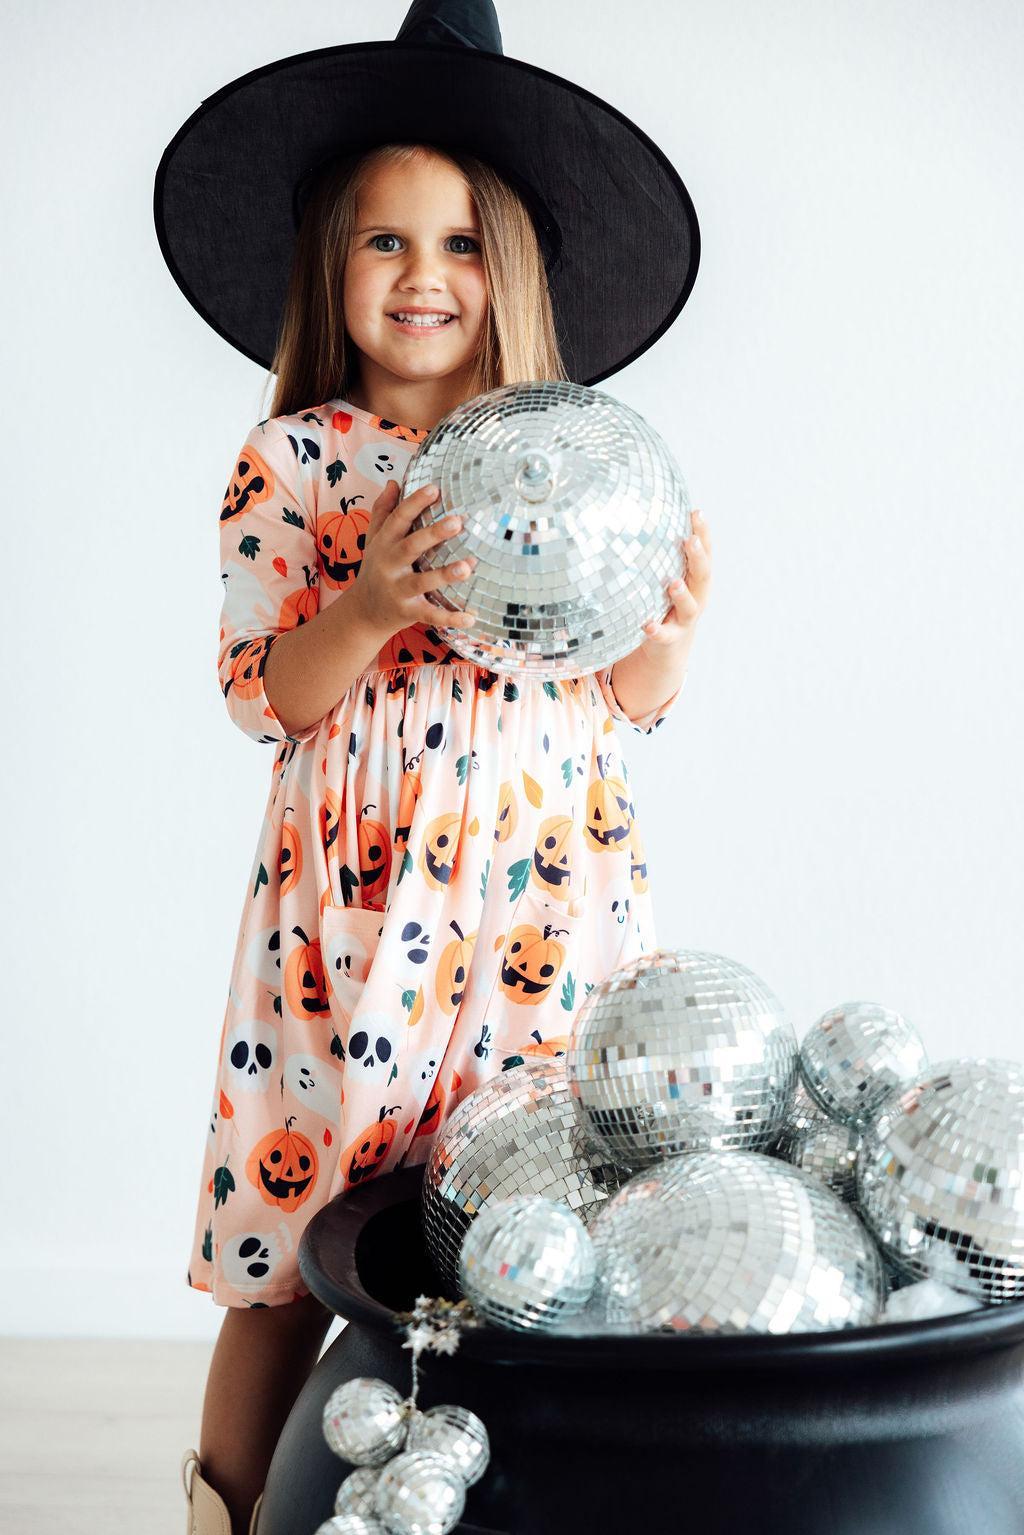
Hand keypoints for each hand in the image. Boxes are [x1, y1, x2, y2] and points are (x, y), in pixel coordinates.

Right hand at [352, 479, 478, 635]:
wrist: (363, 612)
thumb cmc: (375, 569)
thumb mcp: (375, 539)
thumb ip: (383, 511)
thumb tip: (393, 482)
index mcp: (384, 543)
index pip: (399, 519)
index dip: (415, 503)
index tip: (435, 488)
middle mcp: (389, 565)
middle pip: (411, 546)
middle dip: (434, 534)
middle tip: (458, 521)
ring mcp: (398, 589)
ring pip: (422, 581)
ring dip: (445, 575)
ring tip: (468, 566)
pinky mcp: (407, 612)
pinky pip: (430, 615)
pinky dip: (449, 618)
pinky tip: (471, 617)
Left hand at [641, 508, 712, 647]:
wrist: (667, 648)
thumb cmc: (665, 603)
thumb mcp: (666, 577)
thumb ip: (661, 556)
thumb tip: (638, 516)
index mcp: (697, 579)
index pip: (704, 552)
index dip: (703, 533)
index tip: (696, 512)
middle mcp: (696, 597)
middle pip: (702, 575)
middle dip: (698, 558)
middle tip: (691, 540)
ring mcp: (684, 619)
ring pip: (689, 607)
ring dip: (682, 594)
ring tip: (673, 583)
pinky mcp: (670, 638)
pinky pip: (664, 635)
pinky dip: (657, 630)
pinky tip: (647, 624)